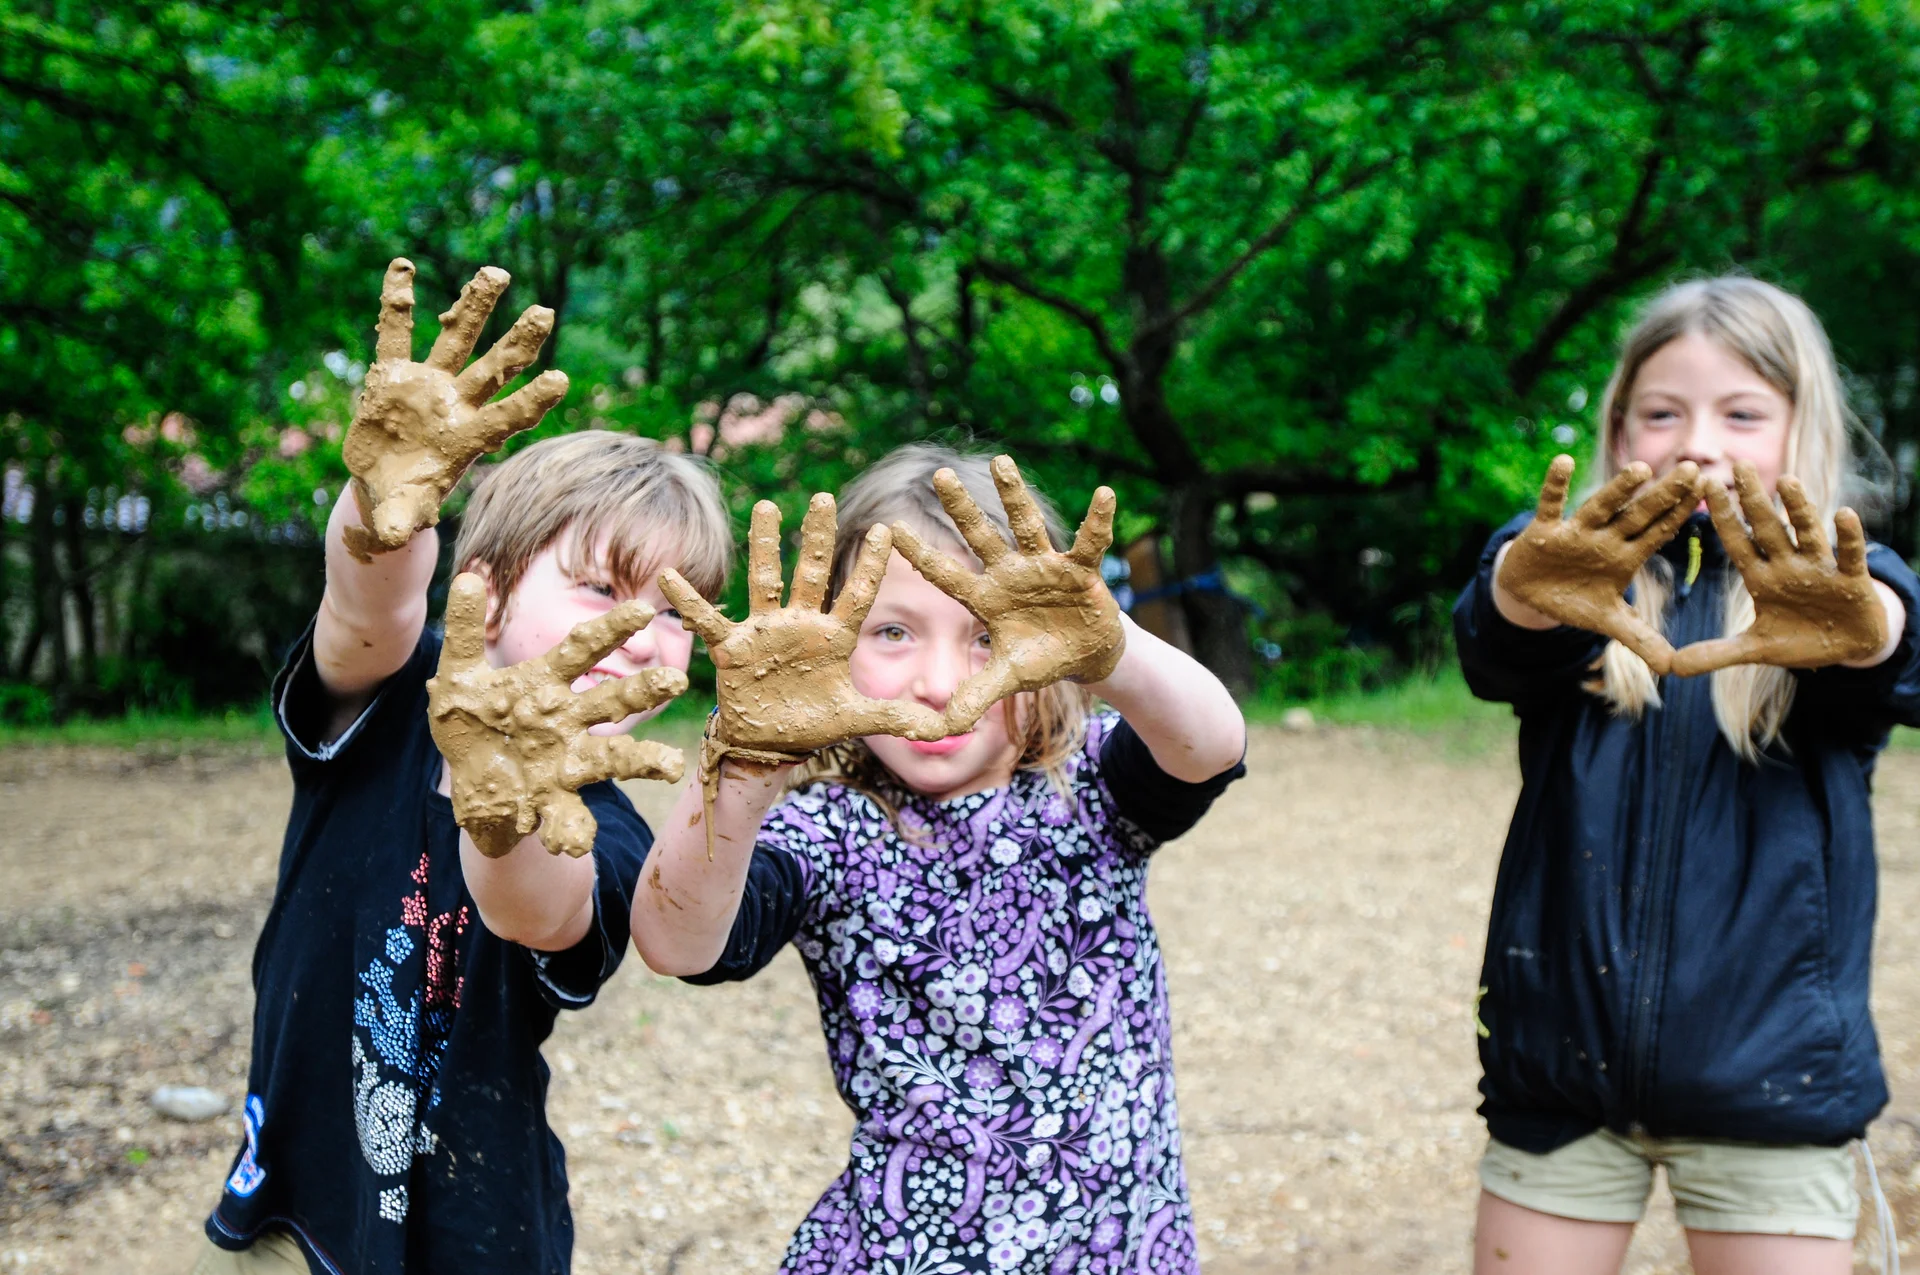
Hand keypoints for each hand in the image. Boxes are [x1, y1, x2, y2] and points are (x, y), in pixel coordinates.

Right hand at [341, 259, 568, 561]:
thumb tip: (395, 537)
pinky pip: (396, 333)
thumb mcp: (400, 516)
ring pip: (456, 339)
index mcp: (467, 439)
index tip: (561, 378)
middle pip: (494, 369)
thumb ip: (400, 522)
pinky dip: (398, 303)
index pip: (508, 416)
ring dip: (474, 307)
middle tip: (546, 312)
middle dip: (518, 342)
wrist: (383, 484)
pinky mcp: (393, 374)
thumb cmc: (403, 503)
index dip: (532, 399)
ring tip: (496, 272)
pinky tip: (403, 267)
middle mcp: (456, 405)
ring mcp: (428, 385)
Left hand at [427, 574, 686, 857]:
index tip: (643, 607)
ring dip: (643, 761)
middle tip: (675, 679)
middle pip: (612, 701)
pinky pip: (570, 817)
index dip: (611, 628)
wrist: (470, 781)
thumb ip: (464, 630)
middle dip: (644, 690)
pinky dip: (572, 832)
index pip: (583, 648)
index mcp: (547, 683)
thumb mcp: (458, 676)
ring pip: (612, 757)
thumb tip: (470, 576)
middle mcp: (567, 721)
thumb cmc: (470, 721)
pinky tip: (571, 845)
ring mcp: (565, 762)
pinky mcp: (553, 802)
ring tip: (671, 766)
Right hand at [659, 495, 946, 753]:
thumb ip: (899, 716)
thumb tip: (952, 726)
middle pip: (812, 573)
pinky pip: (709, 621)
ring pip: (767, 581)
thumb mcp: (858, 719)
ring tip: (767, 507)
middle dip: (818, 537)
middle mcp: (801, 624)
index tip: (885, 529)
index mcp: (834, 637)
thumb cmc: (812, 721)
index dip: (870, 565)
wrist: (769, 741)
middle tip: (824, 497)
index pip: (857, 594)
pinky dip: (690, 601)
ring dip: (766, 546)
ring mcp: (766, 631)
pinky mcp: (733, 647)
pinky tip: (670, 577)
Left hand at [890, 455, 1123, 733]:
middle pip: (979, 537)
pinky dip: (1097, 520)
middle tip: (939, 475)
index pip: (945, 575)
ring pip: (1025, 526)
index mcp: (986, 598)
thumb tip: (945, 726)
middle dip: (960, 508)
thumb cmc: (1040, 658)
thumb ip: (978, 695)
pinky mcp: (1079, 570)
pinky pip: (1089, 542)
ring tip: (1000, 460)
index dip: (919, 555)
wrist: (1084, 654)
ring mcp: (1044, 568)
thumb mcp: (1008, 678)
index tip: (888, 529)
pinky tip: (1105, 494)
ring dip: (1014, 494)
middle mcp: (1009, 574)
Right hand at [1497, 455, 1700, 673]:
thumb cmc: (1575, 599)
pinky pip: (1550, 504)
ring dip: (1618, 490)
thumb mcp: (1608, 621)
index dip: (1682, 515)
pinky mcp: (1544, 531)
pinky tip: (1563, 461)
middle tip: (1694, 469)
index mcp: (1625, 556)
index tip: (1708, 492)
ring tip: (1641, 470)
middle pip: (1639, 515)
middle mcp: (1605, 539)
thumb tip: (1672, 668)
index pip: (1659, 533)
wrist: (1530, 593)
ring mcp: (1575, 532)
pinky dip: (1554, 485)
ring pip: (1600, 508)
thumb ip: (1639, 639)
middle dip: (1664, 495)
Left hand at [1669, 463, 1885, 675]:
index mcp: (1762, 578)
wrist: (1848, 648)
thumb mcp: (1756, 649)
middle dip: (1754, 500)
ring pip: (1808, 534)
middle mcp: (1789, 566)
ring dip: (1799, 509)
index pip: (1738, 542)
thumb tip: (1671, 668)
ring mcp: (1821, 570)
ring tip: (1787, 481)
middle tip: (1739, 464)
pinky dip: (1848, 538)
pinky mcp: (1852, 581)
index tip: (1705, 487)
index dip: (1723, 518)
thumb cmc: (1800, 639)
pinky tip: (1844, 514)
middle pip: (1769, 528)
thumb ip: (1716, 653)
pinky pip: (1850, 555)